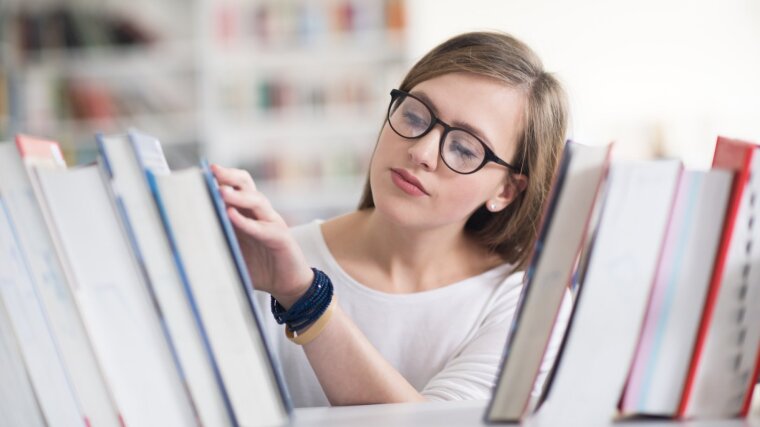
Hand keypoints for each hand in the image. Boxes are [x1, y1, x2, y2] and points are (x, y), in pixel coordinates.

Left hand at [211, 164, 312, 307]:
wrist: (287, 285)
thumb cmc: (260, 268)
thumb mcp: (233, 253)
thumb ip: (216, 242)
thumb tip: (184, 240)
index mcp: (248, 213)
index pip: (236, 186)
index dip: (221, 177)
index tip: (201, 171)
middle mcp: (260, 214)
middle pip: (247, 185)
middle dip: (229, 176)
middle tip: (213, 171)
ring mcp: (272, 224)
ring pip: (256, 201)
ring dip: (237, 196)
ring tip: (220, 192)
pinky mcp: (281, 239)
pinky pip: (262, 227)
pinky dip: (246, 221)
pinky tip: (231, 216)